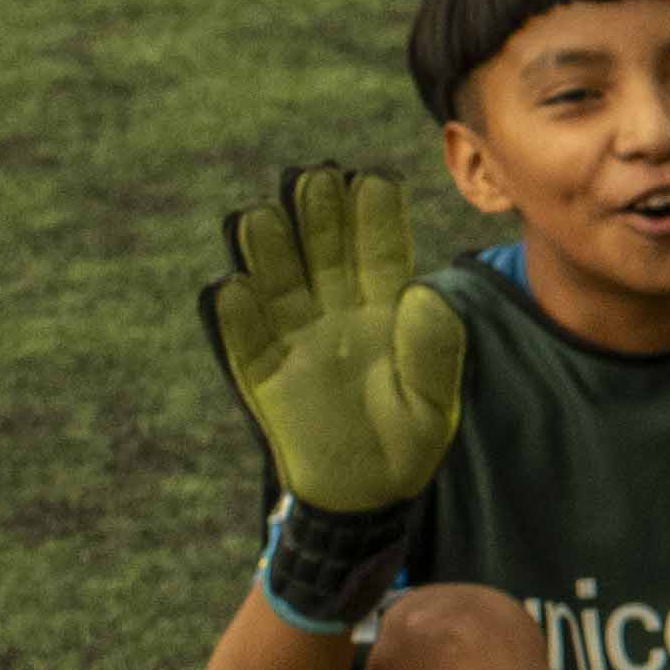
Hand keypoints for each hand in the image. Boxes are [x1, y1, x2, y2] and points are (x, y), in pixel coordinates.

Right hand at [201, 161, 463, 513]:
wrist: (367, 494)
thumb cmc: (408, 442)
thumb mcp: (436, 402)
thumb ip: (436, 349)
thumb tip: (423, 294)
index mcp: (385, 309)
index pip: (380, 251)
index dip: (375, 216)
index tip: (373, 178)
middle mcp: (336, 312)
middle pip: (322, 251)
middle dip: (317, 214)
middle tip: (313, 176)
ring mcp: (294, 338)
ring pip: (276, 281)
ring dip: (266, 248)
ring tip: (260, 215)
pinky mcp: (261, 372)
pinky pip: (243, 337)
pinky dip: (235, 314)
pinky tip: (233, 287)